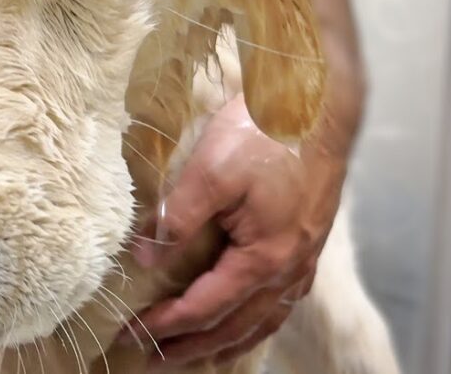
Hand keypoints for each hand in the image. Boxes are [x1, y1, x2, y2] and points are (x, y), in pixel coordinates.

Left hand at [122, 93, 346, 370]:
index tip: (131, 333)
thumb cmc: (267, 132)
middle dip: (191, 347)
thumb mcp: (210, 170)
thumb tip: (144, 257)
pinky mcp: (307, 241)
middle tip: (152, 360)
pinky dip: (256, 321)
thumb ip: (175, 216)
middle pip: (234, 326)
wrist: (319, 102)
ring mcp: (303, 257)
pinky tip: (246, 319)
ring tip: (199, 357)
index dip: (166, 324)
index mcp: (263, 258)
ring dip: (226, 342)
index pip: (205, 307)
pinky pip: (280, 300)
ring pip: (262, 319)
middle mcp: (289, 269)